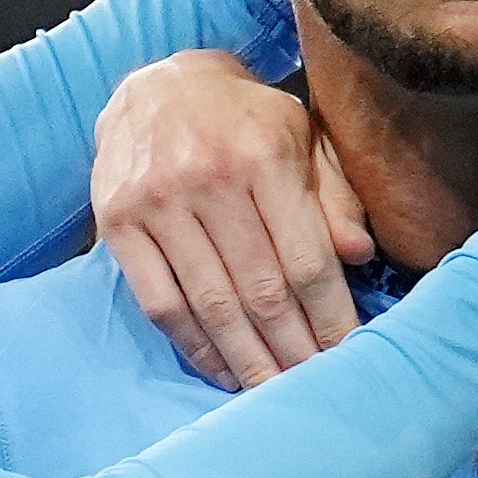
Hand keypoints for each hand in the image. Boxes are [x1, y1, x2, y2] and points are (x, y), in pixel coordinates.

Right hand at [98, 51, 366, 391]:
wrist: (157, 85)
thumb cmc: (243, 121)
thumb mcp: (299, 137)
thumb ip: (333, 195)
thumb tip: (359, 255)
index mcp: (264, 155)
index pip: (307, 259)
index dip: (331, 317)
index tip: (350, 355)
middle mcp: (208, 177)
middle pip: (262, 291)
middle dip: (294, 350)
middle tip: (316, 388)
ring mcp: (156, 201)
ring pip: (210, 305)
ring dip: (247, 360)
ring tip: (273, 392)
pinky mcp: (117, 222)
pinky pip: (161, 304)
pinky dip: (194, 347)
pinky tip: (223, 371)